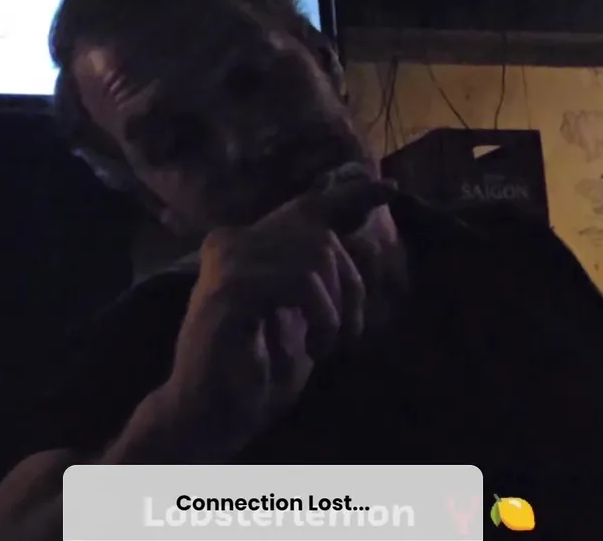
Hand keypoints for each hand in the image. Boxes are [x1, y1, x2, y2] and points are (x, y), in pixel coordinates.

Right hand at [159, 173, 396, 458]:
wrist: (210, 412)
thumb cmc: (257, 367)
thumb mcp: (302, 313)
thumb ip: (322, 276)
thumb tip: (366, 239)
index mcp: (245, 241)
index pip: (307, 204)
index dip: (353, 194)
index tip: (391, 189)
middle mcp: (231, 240)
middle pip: (321, 236)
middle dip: (351, 287)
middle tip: (348, 335)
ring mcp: (228, 260)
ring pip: (315, 257)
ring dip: (335, 310)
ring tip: (323, 347)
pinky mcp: (231, 286)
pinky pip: (300, 282)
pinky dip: (321, 316)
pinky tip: (311, 348)